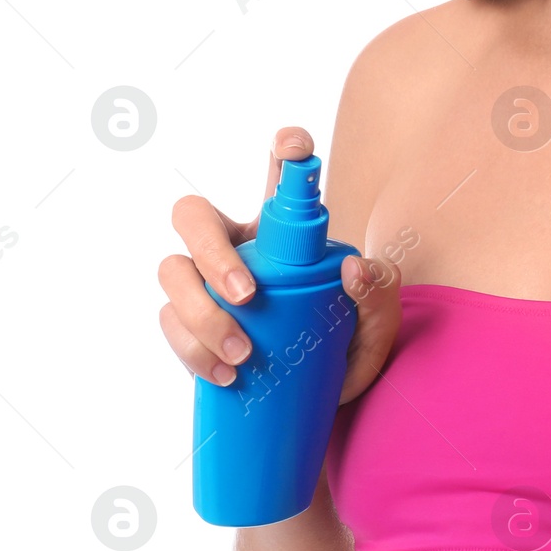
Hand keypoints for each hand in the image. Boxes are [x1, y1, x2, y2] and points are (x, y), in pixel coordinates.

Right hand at [157, 125, 400, 402]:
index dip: (283, 152)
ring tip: (243, 355)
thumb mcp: (377, 327)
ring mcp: (203, 286)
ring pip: (172, 271)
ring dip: (202, 312)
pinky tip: (225, 373)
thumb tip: (352, 269)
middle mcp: (234, 249)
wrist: (319, 404)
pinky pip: (170, 324)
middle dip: (212, 251)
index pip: (276, 179)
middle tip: (248, 295)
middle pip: (193, 216)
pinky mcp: (186, 327)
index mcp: (279, 235)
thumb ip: (379, 294)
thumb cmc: (347, 351)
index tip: (296, 146)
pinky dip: (193, 349)